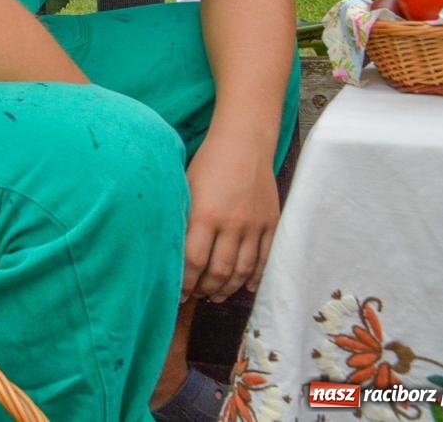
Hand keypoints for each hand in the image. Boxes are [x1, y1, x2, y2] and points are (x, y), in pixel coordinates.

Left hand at [181, 135, 280, 303]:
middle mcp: (231, 224)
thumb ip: (183, 219)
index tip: (178, 293)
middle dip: (205, 289)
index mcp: (205, 215)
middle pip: (219, 271)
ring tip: (216, 297)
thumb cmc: (208, 164)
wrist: (244, 144)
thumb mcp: (186, 188)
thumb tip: (171, 251)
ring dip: (229, 288)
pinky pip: (265, 259)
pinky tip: (246, 288)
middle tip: (196, 297)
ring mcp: (254, 226)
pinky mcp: (271, 224)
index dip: (185, 282)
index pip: (193, 261)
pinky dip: (256, 277)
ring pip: (243, 270)